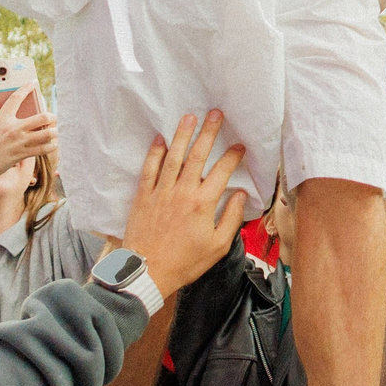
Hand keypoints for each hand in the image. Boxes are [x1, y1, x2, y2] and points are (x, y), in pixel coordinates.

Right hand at [0, 86, 57, 192]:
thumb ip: (6, 123)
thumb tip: (25, 122)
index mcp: (2, 119)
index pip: (16, 97)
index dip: (26, 88)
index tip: (33, 82)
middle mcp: (13, 128)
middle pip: (43, 117)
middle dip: (51, 117)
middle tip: (52, 118)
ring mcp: (18, 142)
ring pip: (47, 134)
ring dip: (54, 132)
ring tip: (53, 132)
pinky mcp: (21, 154)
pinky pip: (44, 148)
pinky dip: (51, 146)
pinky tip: (51, 144)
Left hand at [120, 111, 254, 291]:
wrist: (148, 272)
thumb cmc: (186, 262)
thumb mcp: (218, 246)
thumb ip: (231, 218)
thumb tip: (241, 196)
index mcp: (203, 204)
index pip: (222, 171)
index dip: (233, 156)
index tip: (240, 145)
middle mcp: (183, 192)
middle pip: (198, 155)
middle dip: (208, 132)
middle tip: (215, 113)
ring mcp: (161, 192)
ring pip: (174, 157)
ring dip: (182, 135)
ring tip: (189, 117)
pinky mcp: (144, 196)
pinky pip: (149, 169)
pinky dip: (154, 153)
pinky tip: (160, 139)